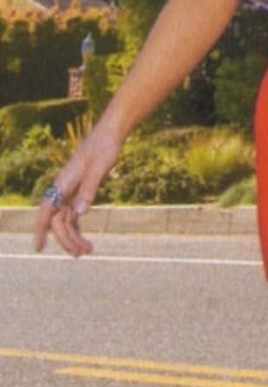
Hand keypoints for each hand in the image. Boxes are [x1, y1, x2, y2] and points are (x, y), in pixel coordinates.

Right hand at [33, 123, 121, 258]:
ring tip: (87, 250)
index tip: (38, 247)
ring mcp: (71, 189)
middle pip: (58, 220)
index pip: (47, 210)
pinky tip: (84, 238)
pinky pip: (74, 213)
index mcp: (63, 182)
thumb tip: (79, 214)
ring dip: (74, 236)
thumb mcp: (98, 169)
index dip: (41, 229)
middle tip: (81, 254)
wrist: (111, 133)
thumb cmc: (104, 148)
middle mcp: (63, 188)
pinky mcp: (80, 189)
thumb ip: (88, 191)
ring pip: (66, 219)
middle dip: (67, 239)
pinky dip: (77, 227)